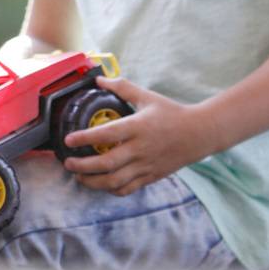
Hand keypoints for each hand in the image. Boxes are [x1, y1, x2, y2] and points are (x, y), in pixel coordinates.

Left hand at [61, 77, 217, 196]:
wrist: (201, 133)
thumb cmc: (172, 113)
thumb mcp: (147, 97)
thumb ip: (122, 87)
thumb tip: (99, 79)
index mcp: (138, 127)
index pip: (107, 134)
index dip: (85, 138)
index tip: (68, 140)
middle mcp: (141, 148)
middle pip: (107, 163)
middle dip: (83, 166)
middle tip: (67, 162)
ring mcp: (147, 165)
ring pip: (115, 181)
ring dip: (93, 182)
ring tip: (78, 176)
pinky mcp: (152, 176)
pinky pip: (129, 188)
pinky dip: (112, 190)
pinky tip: (101, 184)